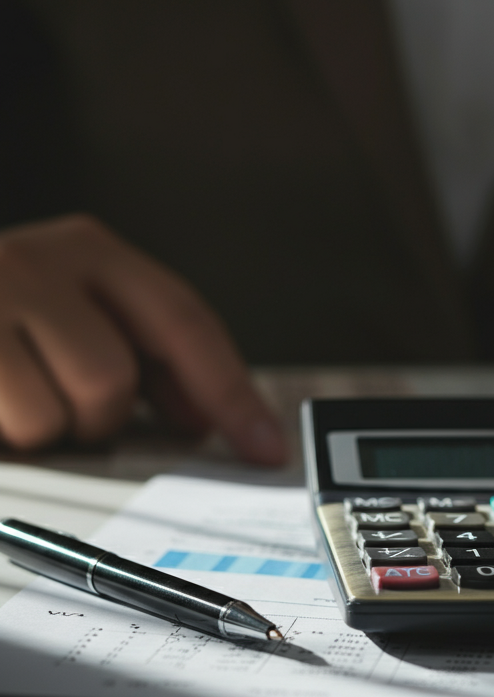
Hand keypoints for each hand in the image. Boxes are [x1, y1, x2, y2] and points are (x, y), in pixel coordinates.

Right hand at [0, 214, 285, 462]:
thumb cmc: (5, 315)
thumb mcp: (77, 310)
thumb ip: (147, 354)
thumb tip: (207, 417)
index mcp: (89, 250)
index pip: (185, 323)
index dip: (231, 393)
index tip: (265, 447)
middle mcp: (33, 261)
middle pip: (111, 379)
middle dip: (98, 417)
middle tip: (68, 408)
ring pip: (49, 412)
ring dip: (40, 428)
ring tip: (12, 398)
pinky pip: (6, 429)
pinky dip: (5, 435)